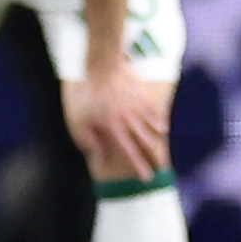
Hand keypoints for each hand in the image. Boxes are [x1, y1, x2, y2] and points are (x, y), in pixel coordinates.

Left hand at [67, 62, 168, 179]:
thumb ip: (89, 140)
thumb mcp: (78, 120)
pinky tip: (163, 125)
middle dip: (153, 156)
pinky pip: (153, 108)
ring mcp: (137, 105)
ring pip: (152, 126)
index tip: (147, 177)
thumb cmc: (85, 93)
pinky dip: (159, 118)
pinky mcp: (140, 92)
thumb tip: (100, 156)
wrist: (101, 64)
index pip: (129, 151)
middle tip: (161, 168)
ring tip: (160, 148)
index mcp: (114, 127)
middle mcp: (129, 119)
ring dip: (157, 139)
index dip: (139, 165)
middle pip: (145, 141)